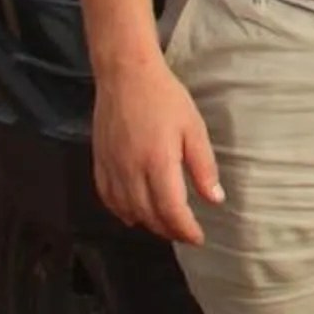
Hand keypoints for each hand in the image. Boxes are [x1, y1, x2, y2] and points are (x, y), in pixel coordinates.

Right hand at [92, 52, 219, 244]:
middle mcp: (131, 171)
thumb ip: (203, 166)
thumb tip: (215, 199)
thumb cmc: (165, 98)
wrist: (126, 75)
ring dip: (147, 223)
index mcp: (158, 163)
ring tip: (164, 225)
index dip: (185, 230)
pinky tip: (133, 213)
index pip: (171, 210)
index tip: (198, 238)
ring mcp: (111, 168)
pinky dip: (121, 211)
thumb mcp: (194, 128)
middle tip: (185, 233)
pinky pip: (108, 197)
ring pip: (127, 210)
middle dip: (168, 230)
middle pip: (148, 215)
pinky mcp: (98, 162)